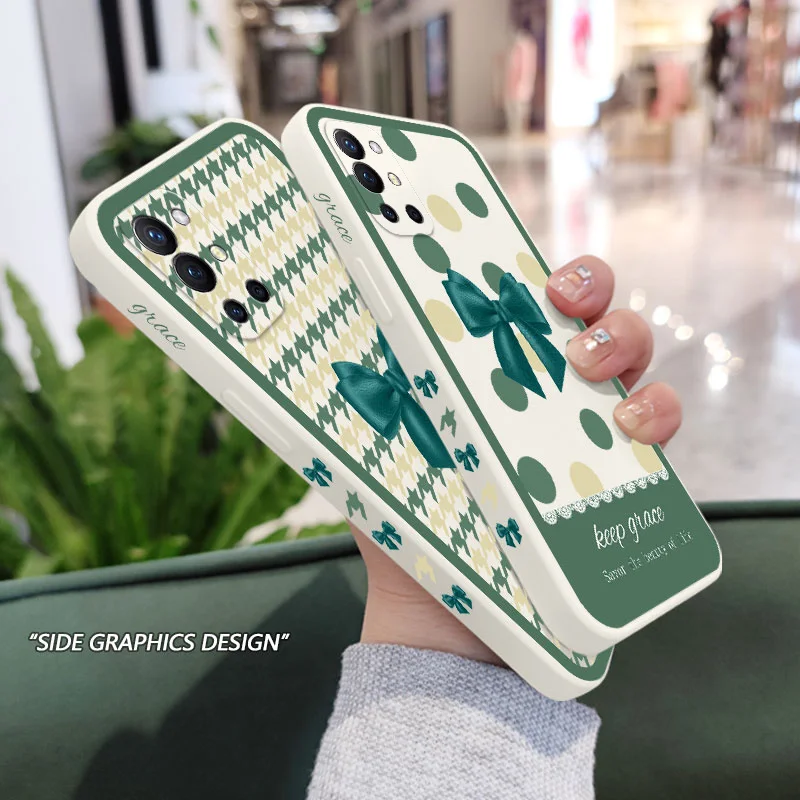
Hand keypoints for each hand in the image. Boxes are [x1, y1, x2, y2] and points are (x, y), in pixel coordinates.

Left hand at [354, 255, 681, 663]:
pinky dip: (657, 410)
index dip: (532, 268)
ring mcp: (585, 424)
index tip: (528, 270)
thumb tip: (340, 318)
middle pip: (588, 309)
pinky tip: (630, 424)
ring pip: (632, 352)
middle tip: (562, 307)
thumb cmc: (405, 520)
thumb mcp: (376, 443)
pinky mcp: (619, 471)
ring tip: (587, 366)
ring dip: (623, 338)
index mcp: (489, 368)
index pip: (523, 297)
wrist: (442, 612)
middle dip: (589, 288)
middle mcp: (543, 387)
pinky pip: (660, 423)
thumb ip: (365, 386)